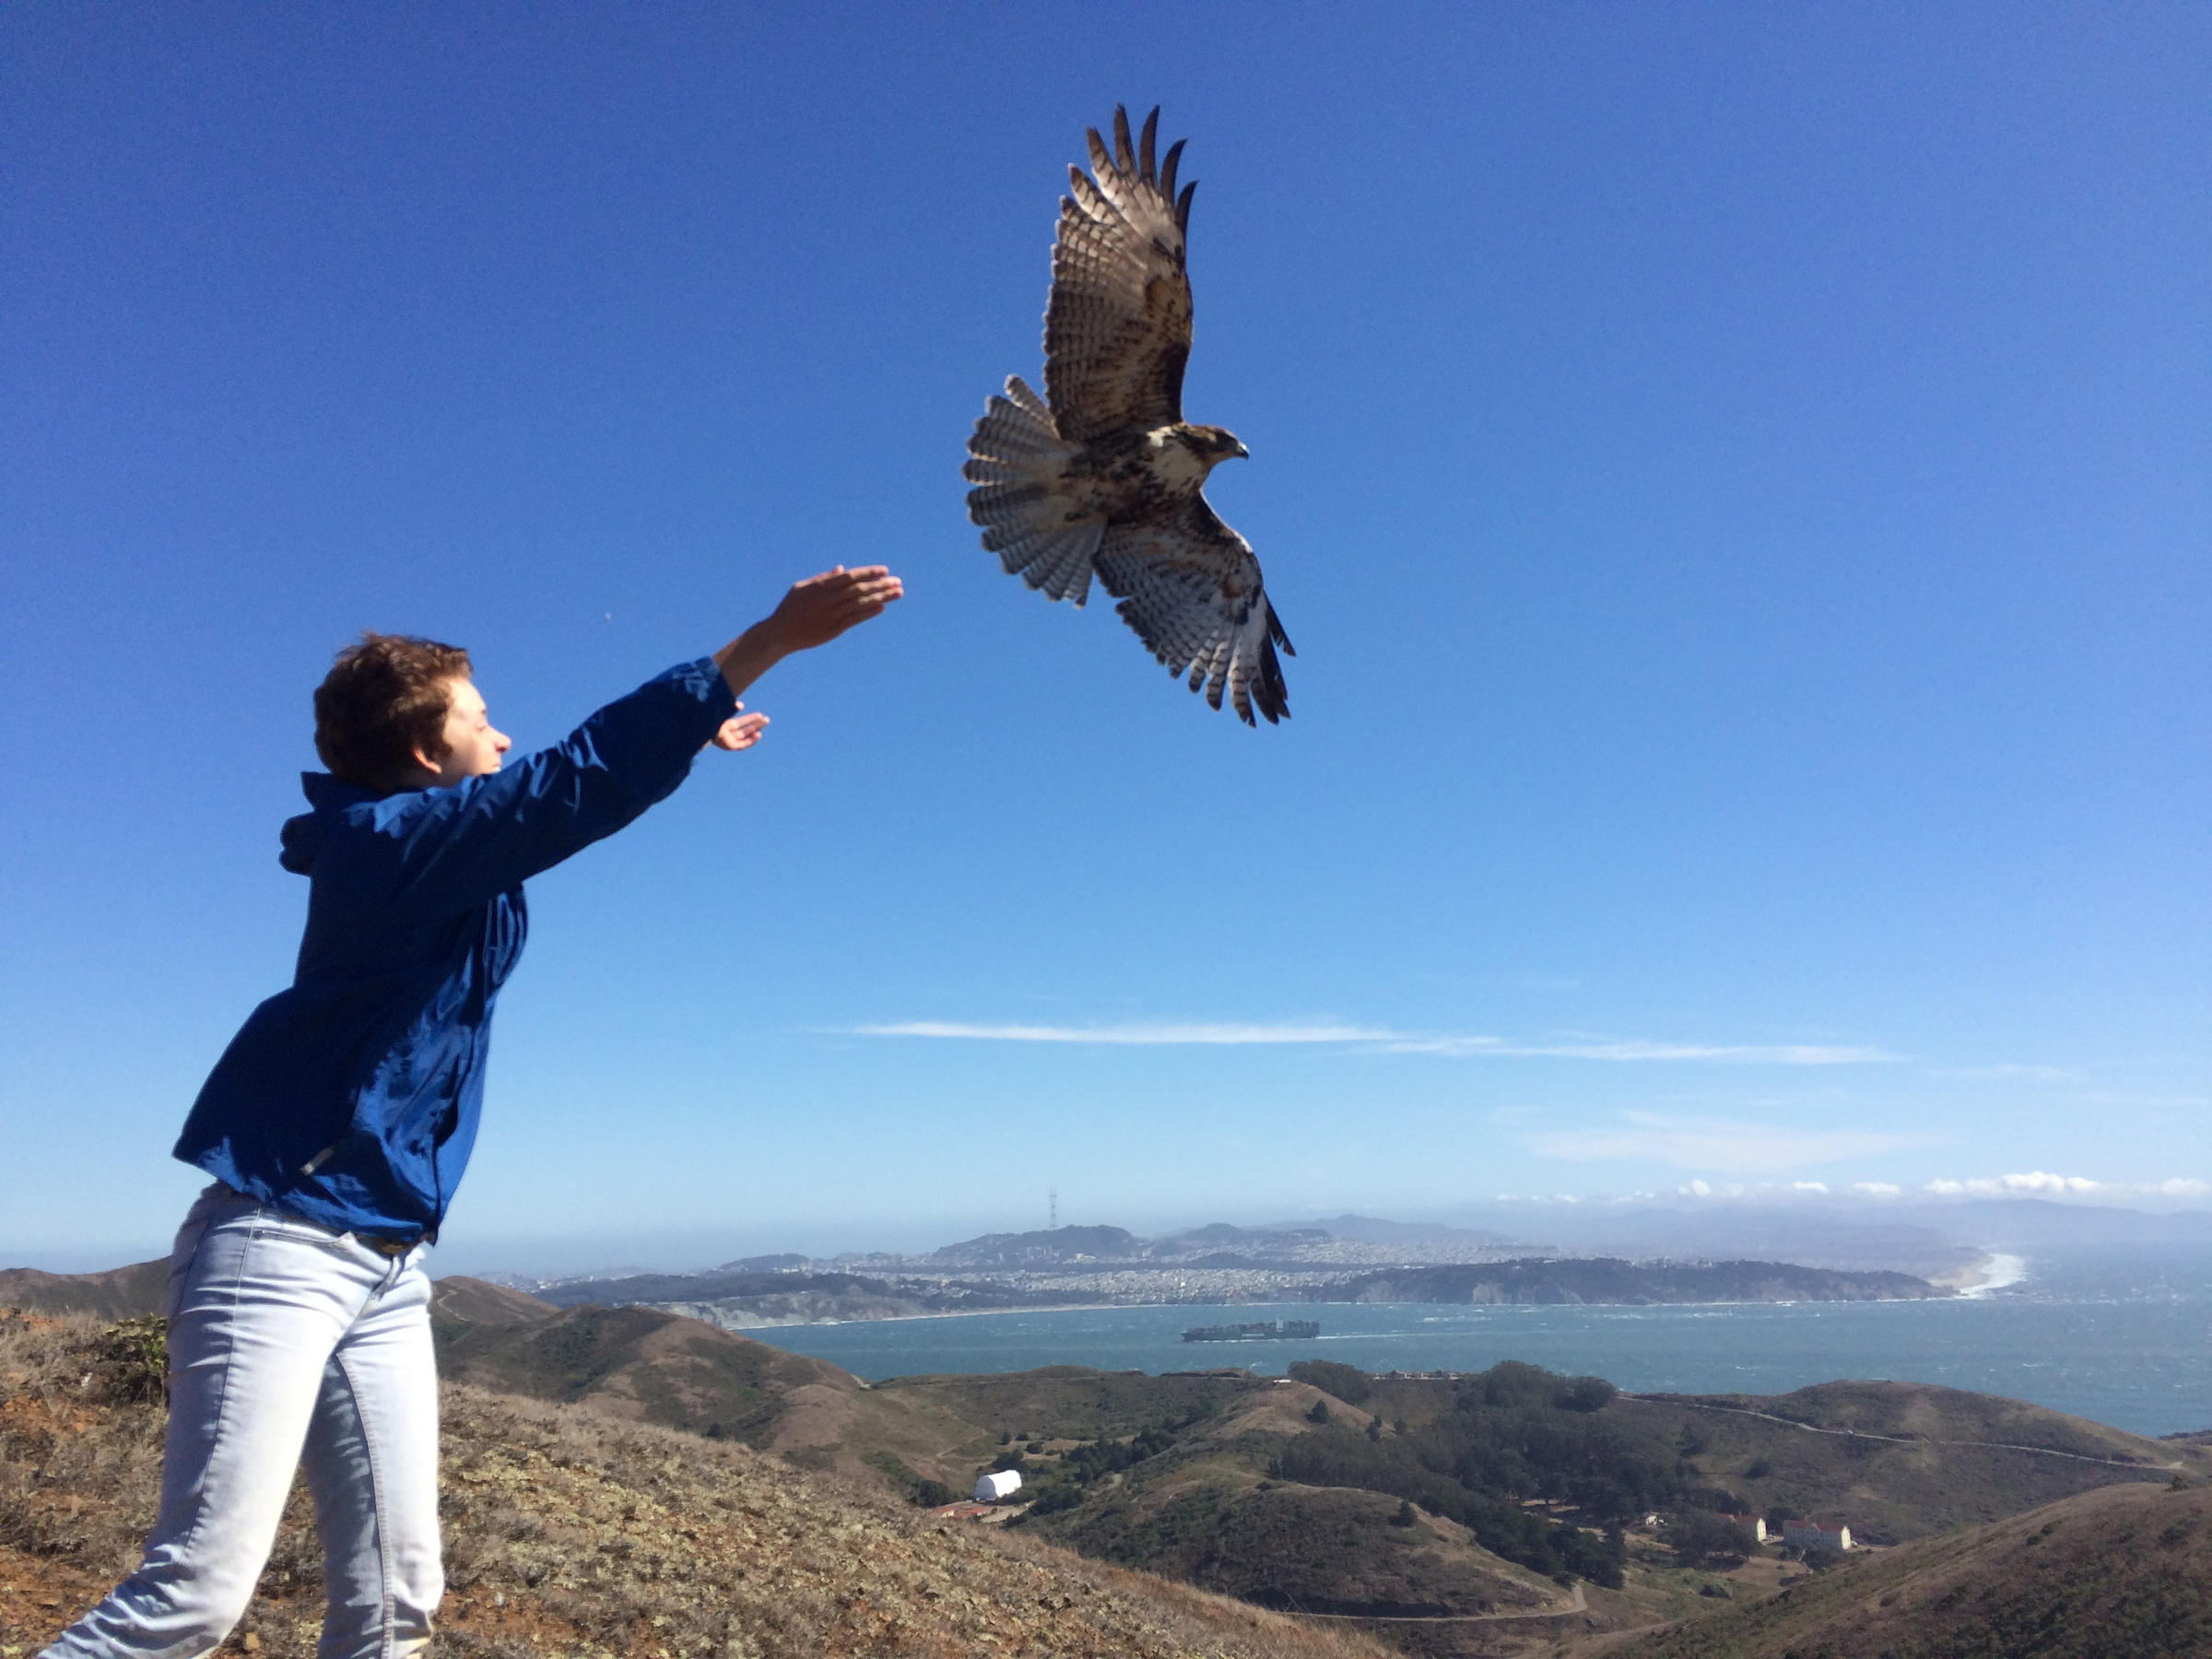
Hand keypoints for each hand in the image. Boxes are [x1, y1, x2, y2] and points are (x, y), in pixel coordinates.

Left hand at [708, 707, 768, 751]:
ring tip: (765, 724)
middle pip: (743, 729)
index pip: (739, 723)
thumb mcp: (721, 709)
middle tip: (766, 719)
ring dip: (755, 730)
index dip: (749, 719)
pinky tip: (758, 734)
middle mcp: (725, 732)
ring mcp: (727, 739)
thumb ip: (731, 708)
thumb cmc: (709, 716)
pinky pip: (741, 745)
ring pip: (744, 735)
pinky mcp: (728, 746)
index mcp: (722, 724)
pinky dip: (750, 741)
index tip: (758, 715)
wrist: (701, 725)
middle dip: (755, 724)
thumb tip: (741, 705)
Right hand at [715, 565, 903, 698]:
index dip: (868, 573)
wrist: (780, 633)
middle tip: (898, 582)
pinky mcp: (833, 629)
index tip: (885, 571)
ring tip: (898, 593)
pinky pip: (855, 619)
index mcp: (820, 587)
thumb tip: (842, 569)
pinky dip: (869, 613)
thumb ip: (823, 579)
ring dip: (881, 597)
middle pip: (859, 589)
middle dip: (880, 584)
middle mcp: (827, 599)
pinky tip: (882, 607)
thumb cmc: (790, 608)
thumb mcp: (802, 588)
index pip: (850, 577)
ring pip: (861, 604)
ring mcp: (831, 615)